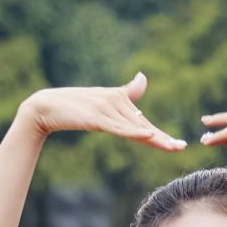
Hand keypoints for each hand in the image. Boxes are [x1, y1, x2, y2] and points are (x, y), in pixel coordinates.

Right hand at [23, 74, 186, 150]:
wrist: (45, 107)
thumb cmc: (72, 107)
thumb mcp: (100, 103)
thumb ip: (124, 94)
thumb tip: (143, 78)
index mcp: (118, 100)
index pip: (142, 122)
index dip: (160, 134)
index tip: (178, 145)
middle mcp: (115, 101)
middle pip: (142, 125)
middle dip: (162, 139)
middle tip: (182, 148)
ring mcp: (106, 108)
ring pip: (134, 128)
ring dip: (154, 139)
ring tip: (172, 147)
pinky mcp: (96, 117)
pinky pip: (118, 127)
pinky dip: (134, 131)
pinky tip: (149, 135)